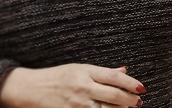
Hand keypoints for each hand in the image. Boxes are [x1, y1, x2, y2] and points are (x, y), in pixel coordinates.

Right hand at [0, 64, 144, 107]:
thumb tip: (125, 70)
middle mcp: (82, 87)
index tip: (142, 88)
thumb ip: (103, 72)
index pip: (115, 77)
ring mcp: (76, 104)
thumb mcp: (79, 68)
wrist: (29, 89)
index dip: (131, 83)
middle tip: (138, 102)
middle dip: (129, 100)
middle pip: (113, 96)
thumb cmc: (57, 77)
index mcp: (86, 72)